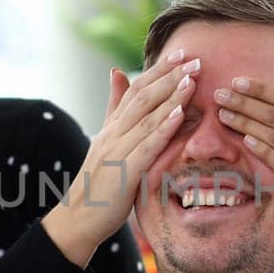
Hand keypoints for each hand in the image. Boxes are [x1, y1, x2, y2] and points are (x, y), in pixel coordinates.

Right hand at [43, 50, 199, 266]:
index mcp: (112, 126)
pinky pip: (147, 145)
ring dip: (171, 96)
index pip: (136, 88)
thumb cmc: (98, 182)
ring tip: (192, 79)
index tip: (181, 53)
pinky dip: (164, 128)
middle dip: (170, 76)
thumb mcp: (106, 140)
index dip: (159, 70)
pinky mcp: (124, 172)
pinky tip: (180, 114)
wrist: (78, 219)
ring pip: (147, 117)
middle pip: (143, 96)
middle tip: (195, 59)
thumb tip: (117, 71)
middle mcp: (113, 133)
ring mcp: (117, 151)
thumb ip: (114, 107)